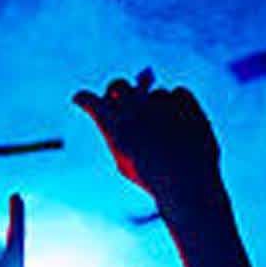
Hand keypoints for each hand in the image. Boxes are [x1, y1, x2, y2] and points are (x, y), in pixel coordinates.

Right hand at [73, 72, 220, 208]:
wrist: (186, 181)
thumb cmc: (150, 178)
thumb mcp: (125, 161)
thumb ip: (117, 134)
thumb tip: (116, 112)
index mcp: (114, 126)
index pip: (90, 101)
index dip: (83, 99)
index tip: (80, 99)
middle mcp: (133, 108)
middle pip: (118, 85)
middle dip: (116, 91)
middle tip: (120, 101)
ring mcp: (159, 101)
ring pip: (154, 93)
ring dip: (156, 107)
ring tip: (166, 135)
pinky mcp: (183, 99)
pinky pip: (178, 93)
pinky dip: (179, 106)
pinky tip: (183, 127)